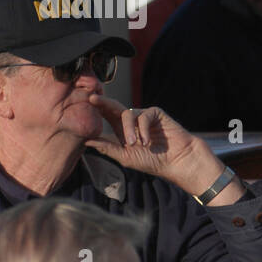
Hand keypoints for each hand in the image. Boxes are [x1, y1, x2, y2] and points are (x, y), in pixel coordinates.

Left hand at [84, 94, 222, 194]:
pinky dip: (143, 129)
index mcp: (122, 131)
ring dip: (128, 130)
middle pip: (114, 108)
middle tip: (92, 99)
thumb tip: (86, 141)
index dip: (96, 110)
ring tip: (134, 145)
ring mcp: (143, 117)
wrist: (178, 161)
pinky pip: (143, 116)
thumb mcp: (126, 157)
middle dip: (103, 103)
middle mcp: (131, 122)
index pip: (106, 117)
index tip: (83, 105)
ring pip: (127, 114)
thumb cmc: (153, 162)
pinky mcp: (155, 114)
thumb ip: (107, 148)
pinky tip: (147, 142)